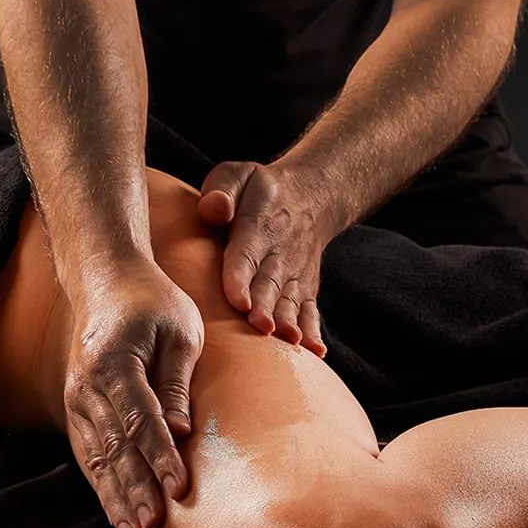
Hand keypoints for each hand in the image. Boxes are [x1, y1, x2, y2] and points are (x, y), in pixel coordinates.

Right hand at [64, 258, 203, 527]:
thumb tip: (181, 431)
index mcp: (115, 362)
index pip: (140, 420)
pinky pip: (91, 456)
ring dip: (117, 499)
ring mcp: (78, 401)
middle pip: (115, 448)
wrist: (107, 282)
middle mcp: (88, 387)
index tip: (179, 489)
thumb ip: (175, 382)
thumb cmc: (155, 304)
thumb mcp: (179, 332)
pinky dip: (105, 489)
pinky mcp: (79, 411)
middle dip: (136, 492)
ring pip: (99, 459)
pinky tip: (119, 516)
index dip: (160, 457)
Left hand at [197, 161, 328, 356]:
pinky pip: (310, 311)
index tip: (238, 301)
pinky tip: (315, 352)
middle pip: (270, 284)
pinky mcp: (306, 289)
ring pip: (290, 301)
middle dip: (265, 307)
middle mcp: (280, 254)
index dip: (241, 278)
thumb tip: (213, 210)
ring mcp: (296, 274)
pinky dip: (313, 331)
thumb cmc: (259, 190)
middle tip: (260, 328)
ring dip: (289, 322)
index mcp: (257, 226)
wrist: (312, 197)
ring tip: (287, 341)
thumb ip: (221, 188)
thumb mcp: (238, 175)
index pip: (246, 255)